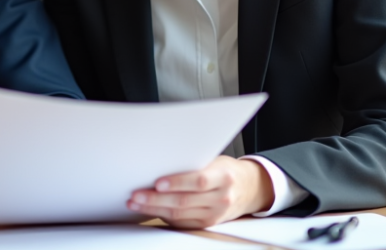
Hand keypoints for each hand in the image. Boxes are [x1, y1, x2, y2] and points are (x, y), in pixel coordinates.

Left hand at [127, 155, 274, 228]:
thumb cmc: (226, 171)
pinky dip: (163, 216)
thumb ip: (193, 164)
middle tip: (136, 195)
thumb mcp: (215, 161)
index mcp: (224, 177)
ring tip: (136, 203)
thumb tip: (161, 161)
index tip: (157, 182)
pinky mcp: (207, 224)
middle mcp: (221, 198)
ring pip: (180, 214)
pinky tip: (149, 210)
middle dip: (156, 199)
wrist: (249, 189)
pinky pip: (181, 222)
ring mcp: (214, 214)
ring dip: (154, 209)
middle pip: (184, 201)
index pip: (199, 181)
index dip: (177, 183)